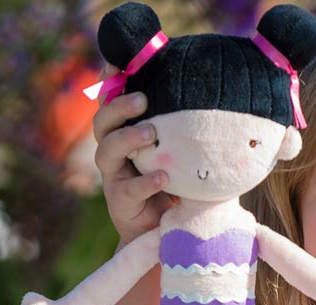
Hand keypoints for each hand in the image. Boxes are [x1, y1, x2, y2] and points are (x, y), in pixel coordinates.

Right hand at [92, 71, 177, 243]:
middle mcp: (112, 154)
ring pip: (107, 151)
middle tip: (143, 100)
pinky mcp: (120, 203)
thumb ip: (182, 133)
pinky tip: (163, 177)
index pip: (110, 105)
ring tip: (151, 134)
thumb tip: (213, 102)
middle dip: (119, 108)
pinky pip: (129, 189)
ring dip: (128, 138)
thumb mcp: (176, 155)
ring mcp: (113, 178)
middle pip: (102, 123)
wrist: (162, 229)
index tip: (117, 66)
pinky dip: (146, 182)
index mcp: (122, 136)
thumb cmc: (171, 185)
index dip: (110, 85)